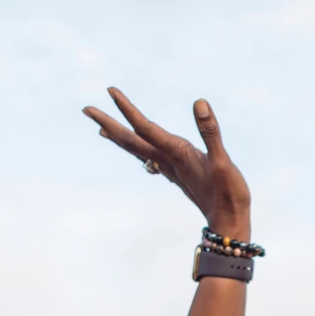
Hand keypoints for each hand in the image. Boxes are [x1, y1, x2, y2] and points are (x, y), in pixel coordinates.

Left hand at [81, 90, 251, 239]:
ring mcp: (170, 169)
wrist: (228, 224)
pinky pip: (149, 158)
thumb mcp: (223, 161)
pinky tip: (137, 149)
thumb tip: (199, 103)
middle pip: (130, 140)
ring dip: (118, 137)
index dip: (126, 108)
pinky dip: (136, 149)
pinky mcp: (177, 174)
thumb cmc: (228, 194)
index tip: (110, 91)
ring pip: (137, 150)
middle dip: (108, 123)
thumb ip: (210, 132)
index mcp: (176, 154)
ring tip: (101, 128)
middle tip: (86, 109)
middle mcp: (167, 161)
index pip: (144, 127)